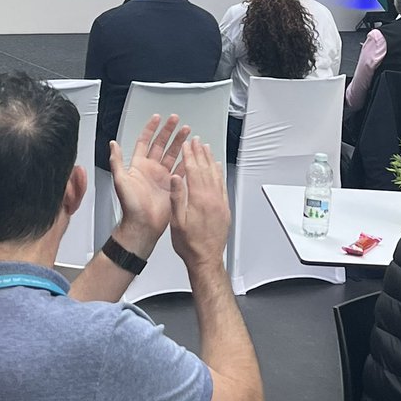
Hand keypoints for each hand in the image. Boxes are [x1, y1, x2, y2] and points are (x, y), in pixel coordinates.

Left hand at [109, 113, 190, 259]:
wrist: (143, 225)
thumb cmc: (130, 206)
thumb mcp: (120, 180)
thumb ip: (117, 161)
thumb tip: (112, 144)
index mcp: (138, 166)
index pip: (145, 142)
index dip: (151, 129)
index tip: (157, 118)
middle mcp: (151, 169)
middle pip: (161, 144)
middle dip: (169, 131)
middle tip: (176, 120)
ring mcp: (162, 177)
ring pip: (172, 154)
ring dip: (179, 142)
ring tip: (187, 131)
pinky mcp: (172, 185)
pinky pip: (180, 169)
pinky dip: (186, 160)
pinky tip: (191, 153)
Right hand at [168, 138, 229, 270]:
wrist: (206, 259)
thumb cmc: (189, 244)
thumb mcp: (176, 222)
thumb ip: (177, 197)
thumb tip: (175, 178)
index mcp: (199, 200)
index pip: (194, 171)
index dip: (190, 156)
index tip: (187, 146)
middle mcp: (212, 198)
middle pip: (206, 169)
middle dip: (200, 153)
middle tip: (197, 141)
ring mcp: (220, 202)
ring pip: (215, 175)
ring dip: (210, 160)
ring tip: (206, 148)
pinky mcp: (225, 208)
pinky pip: (223, 185)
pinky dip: (219, 173)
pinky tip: (217, 167)